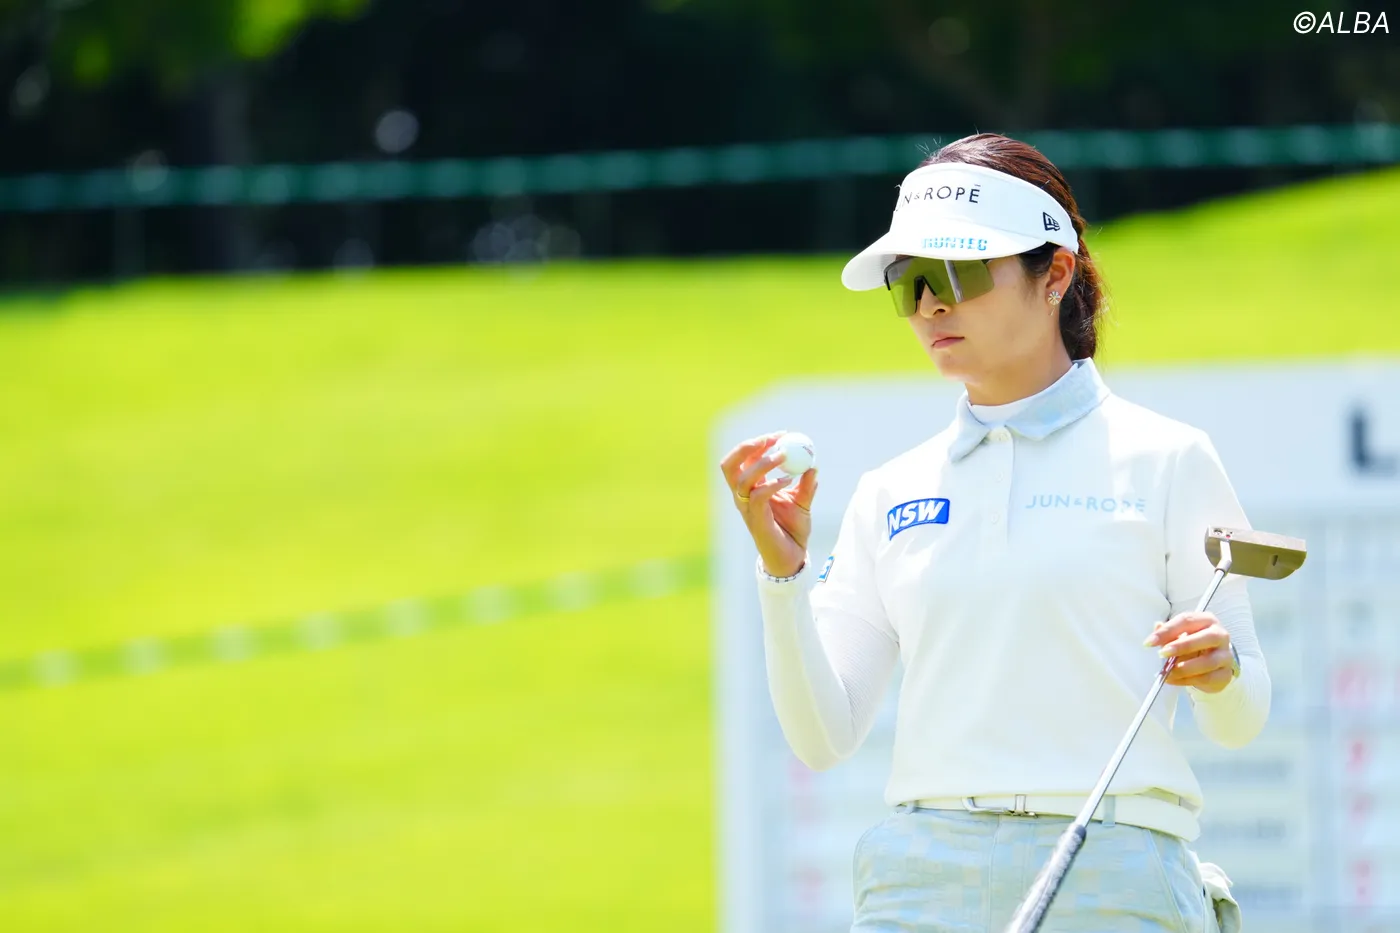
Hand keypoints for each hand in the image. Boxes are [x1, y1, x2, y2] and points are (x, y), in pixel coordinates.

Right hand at [719, 430, 817, 577]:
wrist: (792, 558)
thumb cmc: (792, 530)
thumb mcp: (802, 502)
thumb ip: (806, 484)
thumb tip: (813, 464)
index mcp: (751, 488)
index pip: (745, 458)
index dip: (760, 442)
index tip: (783, 434)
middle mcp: (743, 496)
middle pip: (730, 465)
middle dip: (747, 447)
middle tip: (771, 439)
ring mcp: (746, 509)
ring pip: (742, 479)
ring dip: (762, 463)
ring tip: (783, 455)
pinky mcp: (755, 520)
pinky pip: (757, 497)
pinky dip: (771, 484)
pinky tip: (788, 480)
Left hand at [1144, 612, 1235, 693]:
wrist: (1214, 665)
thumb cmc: (1194, 646)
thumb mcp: (1180, 636)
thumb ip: (1169, 632)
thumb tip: (1157, 626)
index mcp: (1206, 620)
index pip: (1187, 620)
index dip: (1167, 631)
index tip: (1150, 642)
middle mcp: (1220, 635)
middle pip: (1205, 638)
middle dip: (1182, 646)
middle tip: (1162, 653)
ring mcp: (1225, 655)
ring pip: (1208, 662)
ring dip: (1184, 668)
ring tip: (1167, 672)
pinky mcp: (1225, 674)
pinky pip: (1207, 678)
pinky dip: (1187, 680)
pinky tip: (1173, 680)